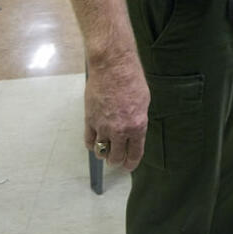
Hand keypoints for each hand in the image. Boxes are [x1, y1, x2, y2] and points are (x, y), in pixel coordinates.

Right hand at [83, 52, 149, 170]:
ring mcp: (103, 126)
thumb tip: (134, 131)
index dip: (130, 164)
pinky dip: (92, 145)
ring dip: (104, 154)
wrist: (113, 66)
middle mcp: (120, 130)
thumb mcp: (143, 102)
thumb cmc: (131, 79)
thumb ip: (138, 120)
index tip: (128, 166)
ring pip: (101, 152)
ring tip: (105, 151)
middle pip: (116, 157)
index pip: (134, 154)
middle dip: (117, 161)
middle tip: (116, 160)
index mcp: (137, 126)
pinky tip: (95, 142)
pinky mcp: (90, 119)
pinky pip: (89, 141)